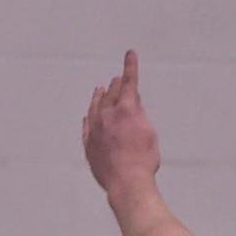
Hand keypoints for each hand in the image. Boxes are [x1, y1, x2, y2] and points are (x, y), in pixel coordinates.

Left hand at [83, 50, 160, 195]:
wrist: (126, 182)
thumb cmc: (144, 160)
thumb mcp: (149, 133)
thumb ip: (140, 116)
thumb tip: (133, 107)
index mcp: (126, 110)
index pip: (129, 83)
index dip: (130, 67)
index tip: (130, 53)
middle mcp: (107, 116)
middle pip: (110, 93)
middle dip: (115, 84)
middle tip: (117, 78)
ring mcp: (95, 130)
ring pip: (95, 107)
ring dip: (99, 97)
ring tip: (99, 89)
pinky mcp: (89, 145)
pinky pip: (87, 126)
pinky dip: (89, 118)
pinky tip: (88, 116)